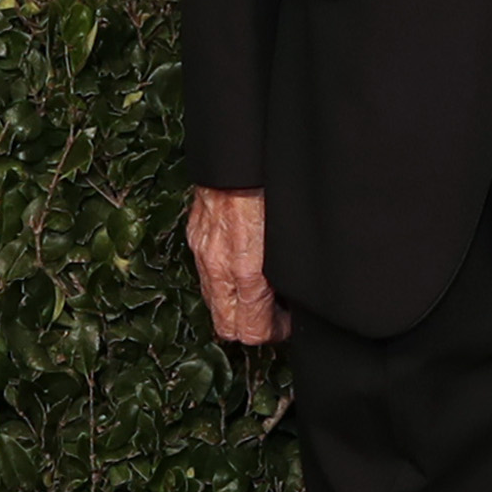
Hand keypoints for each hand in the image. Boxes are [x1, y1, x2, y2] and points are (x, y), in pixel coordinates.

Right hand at [187, 185, 289, 344]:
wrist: (238, 158)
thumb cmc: (270, 190)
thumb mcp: (290, 237)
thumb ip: (289, 269)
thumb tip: (295, 296)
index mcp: (248, 271)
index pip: (251, 331)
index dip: (274, 333)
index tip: (288, 323)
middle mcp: (221, 267)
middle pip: (228, 328)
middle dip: (252, 328)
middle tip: (274, 317)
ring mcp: (204, 254)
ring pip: (215, 305)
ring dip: (236, 307)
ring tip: (260, 294)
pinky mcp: (196, 240)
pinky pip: (206, 278)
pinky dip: (223, 284)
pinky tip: (241, 269)